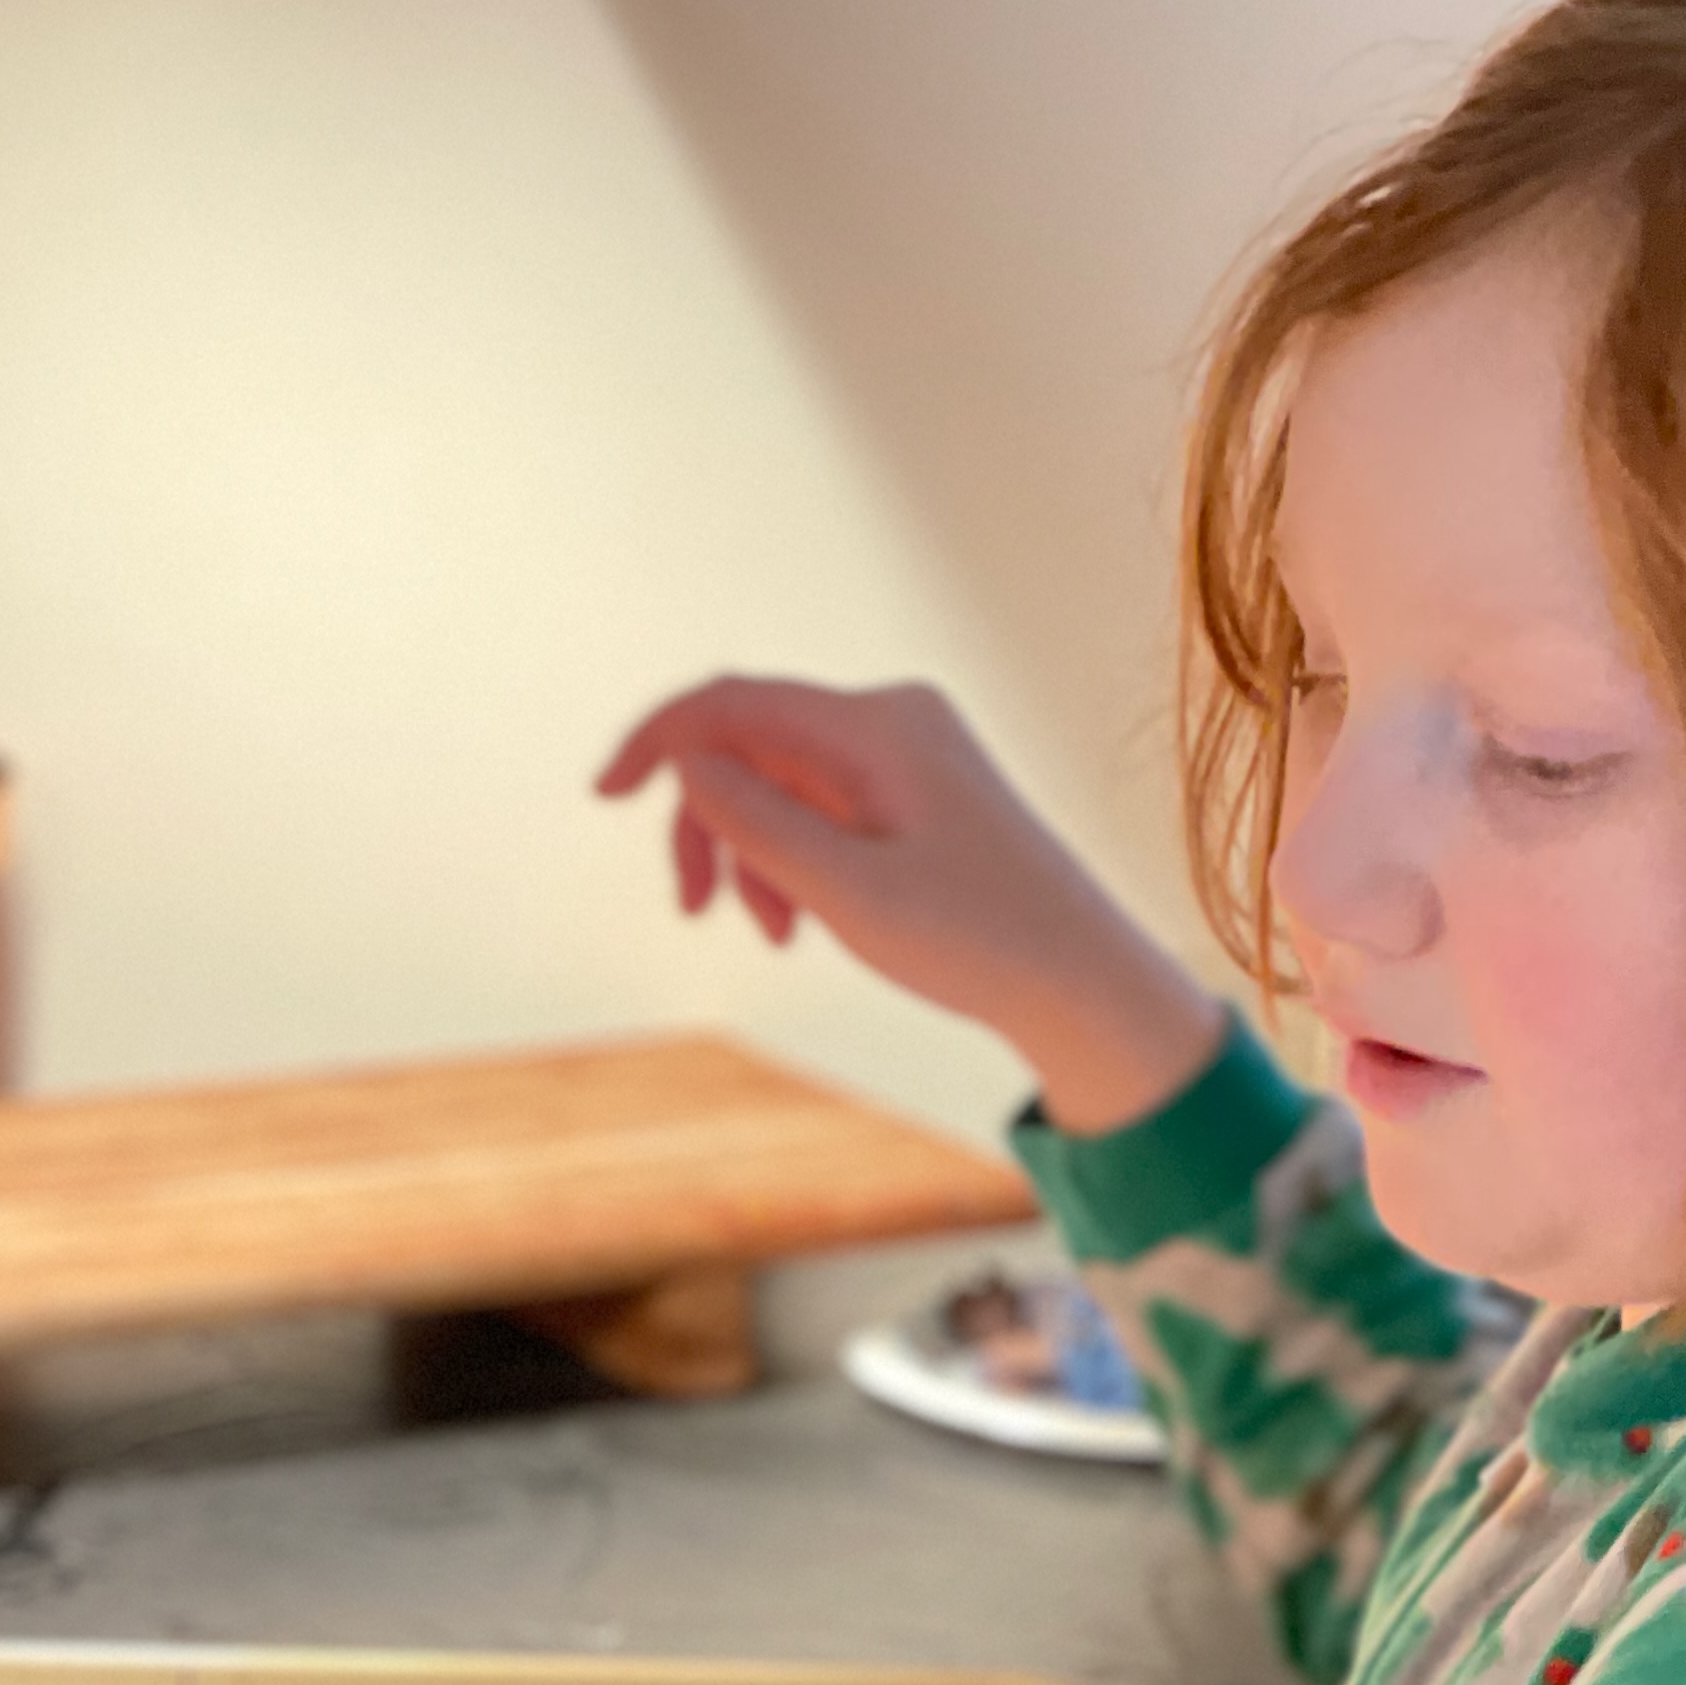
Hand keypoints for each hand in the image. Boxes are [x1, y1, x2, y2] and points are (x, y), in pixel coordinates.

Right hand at [596, 673, 1226, 1132]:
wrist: (1082, 982)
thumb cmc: (979, 941)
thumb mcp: (848, 893)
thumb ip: (759, 823)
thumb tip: (688, 763)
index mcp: (878, 726)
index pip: (734, 701)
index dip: (659, 741)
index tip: (603, 796)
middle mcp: (893, 719)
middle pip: (753, 744)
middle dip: (708, 821)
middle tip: (694, 910)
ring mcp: (908, 754)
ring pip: (782, 782)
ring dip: (753, 853)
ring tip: (776, 936)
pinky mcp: (918, 793)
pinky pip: (823, 807)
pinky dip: (796, 859)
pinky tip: (806, 921)